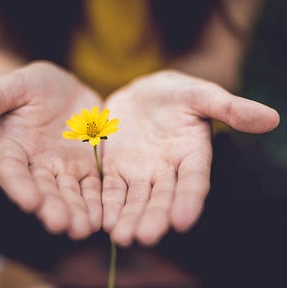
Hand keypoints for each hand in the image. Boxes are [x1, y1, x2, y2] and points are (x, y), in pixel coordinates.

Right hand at [0, 61, 102, 238]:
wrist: (66, 90)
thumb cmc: (35, 86)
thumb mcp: (15, 86)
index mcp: (14, 148)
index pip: (12, 171)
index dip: (19, 186)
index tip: (30, 202)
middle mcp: (38, 164)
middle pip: (44, 190)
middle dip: (52, 207)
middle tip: (62, 225)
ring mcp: (64, 168)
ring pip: (70, 193)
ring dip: (76, 211)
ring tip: (84, 228)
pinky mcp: (87, 167)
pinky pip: (92, 186)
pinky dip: (96, 202)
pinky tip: (102, 217)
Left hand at [102, 70, 278, 245]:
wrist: (143, 94)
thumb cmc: (176, 94)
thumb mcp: (201, 95)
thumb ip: (230, 108)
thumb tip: (271, 118)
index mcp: (192, 155)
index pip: (194, 181)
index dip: (189, 200)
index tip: (183, 220)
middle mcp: (167, 171)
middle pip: (162, 198)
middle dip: (154, 217)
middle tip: (145, 237)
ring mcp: (140, 172)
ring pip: (135, 200)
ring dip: (128, 218)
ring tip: (121, 237)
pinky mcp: (116, 168)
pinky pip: (111, 189)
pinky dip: (108, 204)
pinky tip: (103, 220)